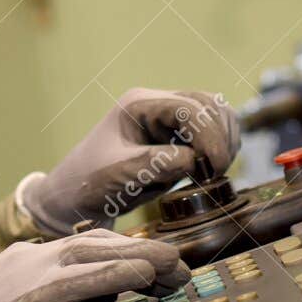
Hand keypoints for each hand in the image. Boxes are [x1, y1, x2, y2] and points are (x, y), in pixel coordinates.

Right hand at [0, 230, 187, 301]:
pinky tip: (149, 275)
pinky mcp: (30, 295)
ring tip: (179, 270)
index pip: (87, 246)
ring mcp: (30, 271)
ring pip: (100, 253)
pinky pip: (86, 279)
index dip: (127, 253)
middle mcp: (31, 256)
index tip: (158, 266)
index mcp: (25, 259)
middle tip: (181, 268)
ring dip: (146, 259)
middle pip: (101, 242)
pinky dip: (122, 272)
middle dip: (145, 251)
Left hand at [21, 88, 239, 235]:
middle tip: (215, 172)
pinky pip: (211, 133)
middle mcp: (157, 105)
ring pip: (215, 115)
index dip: (208, 134)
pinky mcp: (177, 137)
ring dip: (224, 142)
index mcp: (139, 104)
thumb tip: (192, 160)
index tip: (214, 167)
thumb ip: (155, 164)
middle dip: (219, 137)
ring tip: (214, 172)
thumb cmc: (90, 182)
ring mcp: (168, 119)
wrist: (77, 196)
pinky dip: (219, 149)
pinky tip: (212, 171)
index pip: (188, 107)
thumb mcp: (119, 174)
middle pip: (207, 105)